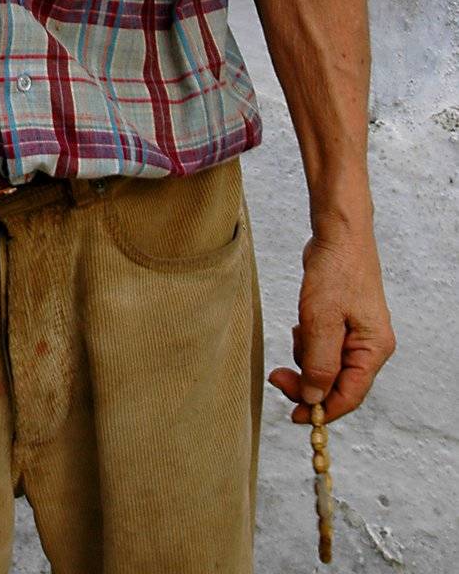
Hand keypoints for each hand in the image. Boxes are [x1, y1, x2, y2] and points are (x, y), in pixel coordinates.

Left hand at [268, 229, 395, 423]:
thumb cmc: (335, 270)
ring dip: (305, 356)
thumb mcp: (322, 319)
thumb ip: (319, 362)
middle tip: (278, 377)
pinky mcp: (343, 322)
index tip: (294, 417)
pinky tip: (302, 321)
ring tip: (299, 327)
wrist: (338, 233)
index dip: (321, 410)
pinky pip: (323, 345)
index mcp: (373, 349)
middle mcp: (370, 346)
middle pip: (337, 383)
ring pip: (326, 364)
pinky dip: (308, 340)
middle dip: (307, 381)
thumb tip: (315, 397)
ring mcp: (357, 334)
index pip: (349, 395)